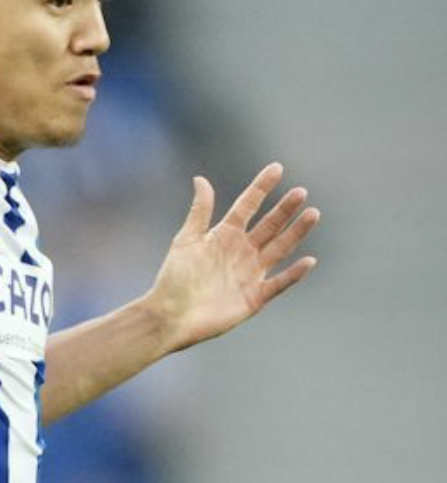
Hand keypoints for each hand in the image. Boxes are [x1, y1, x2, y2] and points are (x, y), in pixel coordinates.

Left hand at [145, 163, 319, 351]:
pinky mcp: (254, 297)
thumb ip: (200, 211)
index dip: (261, 188)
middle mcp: (241, 252)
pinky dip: (293, 274)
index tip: (276, 168)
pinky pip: (279, 283)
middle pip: (269, 226)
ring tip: (312, 214)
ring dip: (296, 233)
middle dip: (284, 209)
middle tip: (300, 192)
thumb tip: (201, 178)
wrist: (171, 315)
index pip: (247, 206)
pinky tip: (309, 261)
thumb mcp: (186, 240)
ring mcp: (250, 274)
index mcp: (224, 235)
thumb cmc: (174, 277)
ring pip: (279, 249)